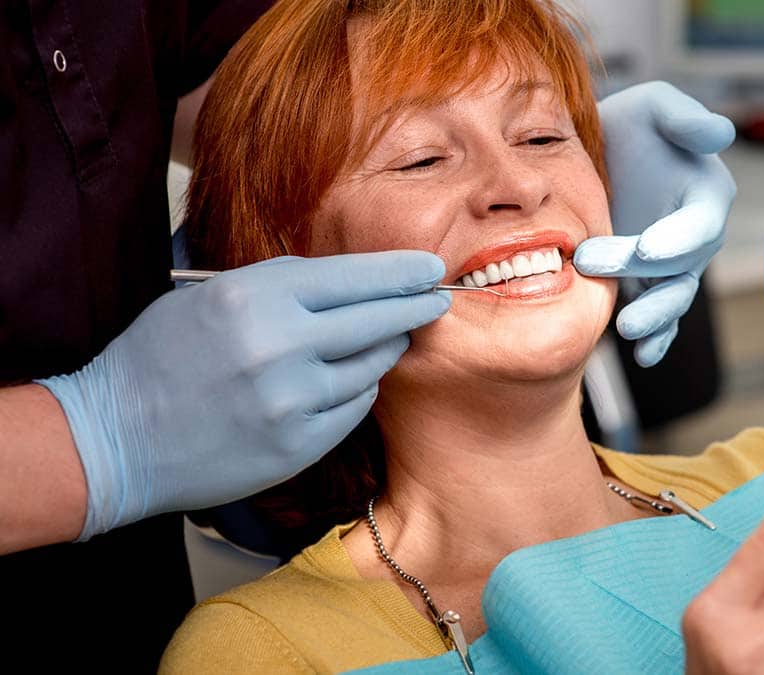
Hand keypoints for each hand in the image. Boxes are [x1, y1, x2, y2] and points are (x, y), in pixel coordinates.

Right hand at [38, 251, 449, 539]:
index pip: (353, 277)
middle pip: (377, 319)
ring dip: (385, 349)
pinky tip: (348, 380)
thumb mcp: (210, 298)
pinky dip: (357, 390)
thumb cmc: (158, 359)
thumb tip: (352, 284)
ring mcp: (292, 400)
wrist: (113, 440)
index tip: (430, 267)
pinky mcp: (298, 444)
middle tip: (438, 299)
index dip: (399, 272)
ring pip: (371, 365)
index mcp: (254, 297)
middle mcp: (279, 345)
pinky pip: (354, 407)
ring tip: (388, 339)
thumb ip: (280, 288)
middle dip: (415, 306)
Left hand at [573, 81, 735, 366]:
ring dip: (654, 318)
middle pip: (680, 266)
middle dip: (642, 272)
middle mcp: (695, 237)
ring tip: (627, 330)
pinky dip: (656, 339)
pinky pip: (659, 318)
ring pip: (673, 299)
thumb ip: (685, 119)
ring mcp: (672, 267)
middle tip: (591, 263)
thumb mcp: (653, 106)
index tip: (647, 248)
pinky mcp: (647, 286)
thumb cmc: (630, 125)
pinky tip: (642, 355)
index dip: (678, 239)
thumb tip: (721, 133)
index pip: (700, 224)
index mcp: (706, 195)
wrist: (592, 155)